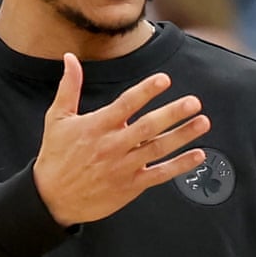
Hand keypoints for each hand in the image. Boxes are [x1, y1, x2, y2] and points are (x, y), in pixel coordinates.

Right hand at [33, 53, 209, 225]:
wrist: (52, 198)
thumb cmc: (56, 156)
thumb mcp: (57, 119)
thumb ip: (69, 87)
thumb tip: (70, 58)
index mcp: (97, 126)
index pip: (126, 104)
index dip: (146, 91)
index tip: (164, 80)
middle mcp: (113, 145)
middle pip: (148, 127)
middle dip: (173, 113)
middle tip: (194, 102)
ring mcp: (123, 167)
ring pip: (158, 149)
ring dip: (183, 136)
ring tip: (203, 123)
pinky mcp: (130, 186)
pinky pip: (160, 175)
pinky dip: (180, 166)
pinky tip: (198, 156)